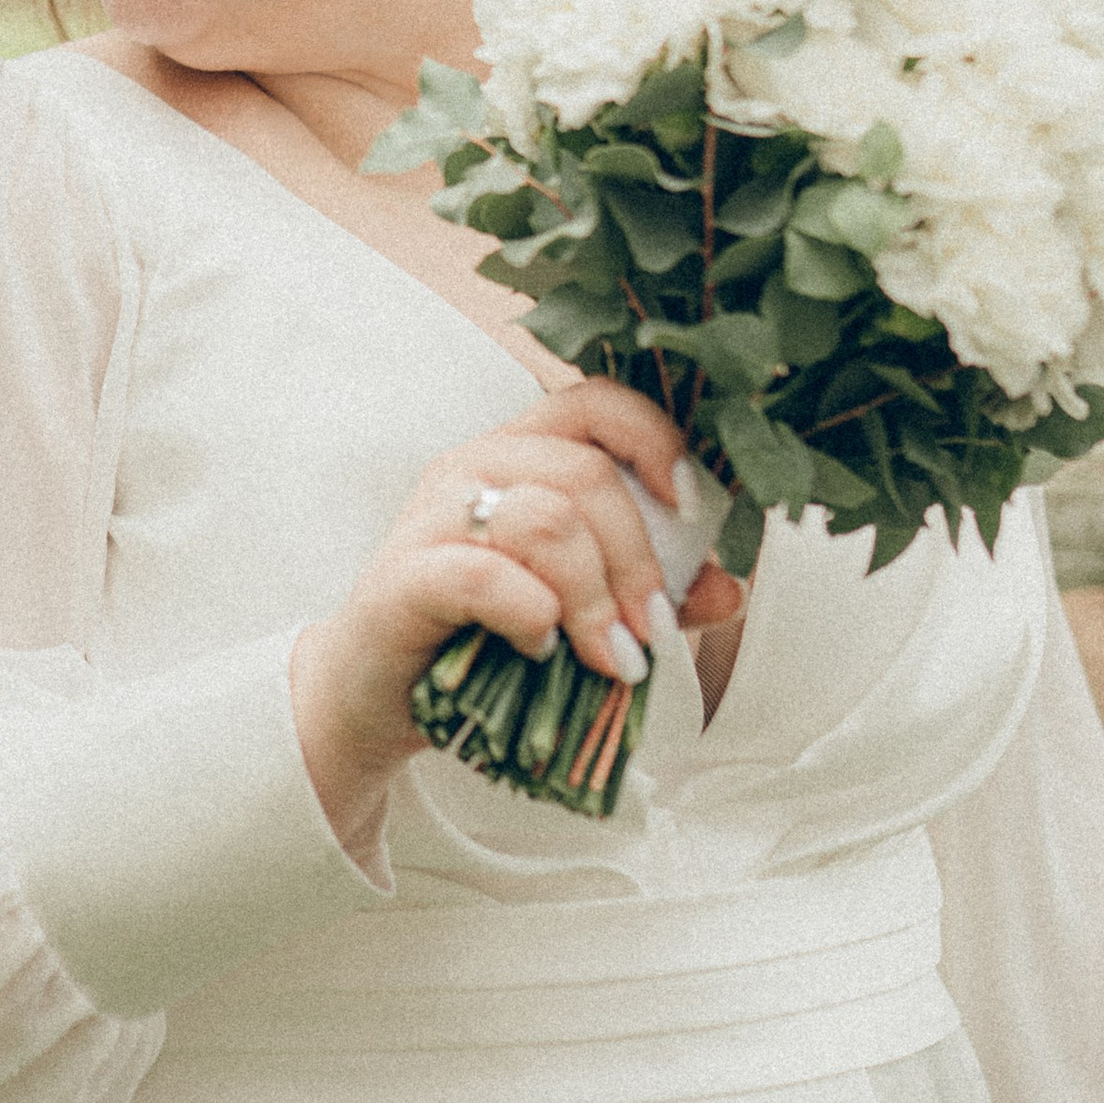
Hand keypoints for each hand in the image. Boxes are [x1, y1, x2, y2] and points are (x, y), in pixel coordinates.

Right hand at [290, 383, 745, 862]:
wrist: (373, 700)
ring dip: (594, 597)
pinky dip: (531, 615)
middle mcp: (472, 466)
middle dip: (638, 559)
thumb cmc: (480, 641)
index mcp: (519, 455)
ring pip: (545, 519)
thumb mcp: (580, 612)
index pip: (595, 402)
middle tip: (648, 632)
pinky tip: (538, 650)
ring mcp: (431, 517)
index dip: (656, 440)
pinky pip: (485, 575)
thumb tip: (730, 588)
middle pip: (586, 474)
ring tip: (608, 658)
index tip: (693, 506)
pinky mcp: (403, 577)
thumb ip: (650, 594)